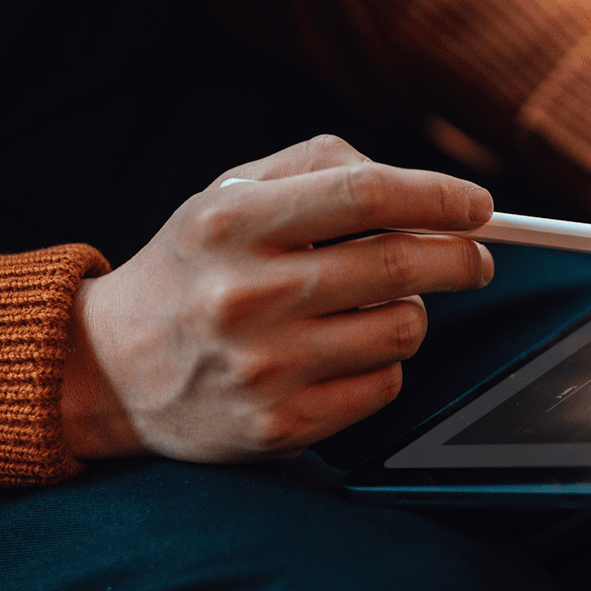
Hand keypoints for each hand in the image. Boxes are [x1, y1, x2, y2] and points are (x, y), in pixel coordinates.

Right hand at [61, 135, 493, 463]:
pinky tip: (344, 353)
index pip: (364, 196)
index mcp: (231, 223)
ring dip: (411, 313)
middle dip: (459, 257)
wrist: (111, 369)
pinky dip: (382, 364)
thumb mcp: (228, 194)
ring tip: (376, 307)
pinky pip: (383, 385)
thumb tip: (419, 186)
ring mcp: (263, 366)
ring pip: (402, 330)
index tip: (479, 205)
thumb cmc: (193, 269)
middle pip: (398, 266)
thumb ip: (319, 167)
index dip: (438, 198)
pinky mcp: (279, 423)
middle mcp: (246, 294)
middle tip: (476, 257)